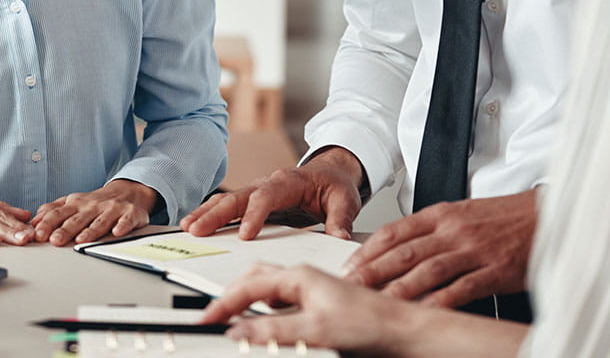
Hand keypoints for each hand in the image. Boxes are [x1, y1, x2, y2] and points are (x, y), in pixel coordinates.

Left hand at [30, 179, 157, 245]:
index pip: (59, 213)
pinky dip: (122, 226)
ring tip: (80, 240)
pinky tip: (117, 232)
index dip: (48, 224)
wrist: (128, 191)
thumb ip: (54, 210)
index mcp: (76, 203)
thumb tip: (34, 220)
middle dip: (65, 230)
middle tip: (54, 241)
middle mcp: (92, 206)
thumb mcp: (73, 202)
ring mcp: (111, 210)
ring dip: (90, 231)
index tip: (37, 234)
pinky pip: (125, 221)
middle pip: (77, 219)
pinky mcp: (129, 214)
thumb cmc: (96, 202)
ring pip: (99, 222)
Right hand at [180, 146, 364, 240]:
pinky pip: (227, 205)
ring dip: (206, 213)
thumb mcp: (345, 200)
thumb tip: (339, 238)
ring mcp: (257, 191)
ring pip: (227, 200)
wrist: (331, 172)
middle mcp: (268, 183)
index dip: (254, 214)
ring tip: (188, 227)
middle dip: (216, 213)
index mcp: (289, 181)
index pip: (267, 196)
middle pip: (237, 197)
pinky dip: (210, 213)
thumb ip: (341, 220)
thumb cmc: (335, 185)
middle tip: (198, 230)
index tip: (245, 234)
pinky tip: (195, 224)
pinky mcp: (252, 200)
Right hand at [196, 262, 413, 351]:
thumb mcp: (317, 329)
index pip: (248, 287)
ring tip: (233, 318)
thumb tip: (240, 333)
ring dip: (246, 301)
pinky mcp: (318, 302)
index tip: (207, 318)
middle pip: (253, 280)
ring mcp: (311, 289)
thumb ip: (275, 331)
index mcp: (299, 276)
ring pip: (267, 289)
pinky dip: (264, 310)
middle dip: (230, 295)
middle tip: (215, 315)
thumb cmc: (371, 322)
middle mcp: (303, 278)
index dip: (224, 304)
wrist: (402, 329)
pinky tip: (266, 323)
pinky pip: (281, 301)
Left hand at [342, 189, 536, 307]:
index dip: (369, 250)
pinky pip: (462, 288)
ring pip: (428, 271)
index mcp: (443, 214)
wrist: (549, 214)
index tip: (350, 265)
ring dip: (400, 289)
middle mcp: (454, 230)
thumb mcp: (463, 213)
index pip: (395, 231)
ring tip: (379, 304)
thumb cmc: (505, 217)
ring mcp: (475, 250)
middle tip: (351, 288)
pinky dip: (441, 302)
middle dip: (373, 272)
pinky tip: (424, 313)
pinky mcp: (496, 271)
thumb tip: (400, 248)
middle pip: (404, 252)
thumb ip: (433, 229)